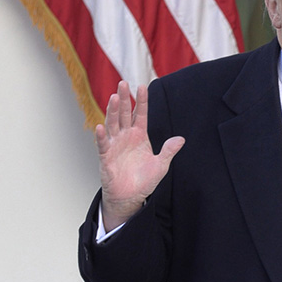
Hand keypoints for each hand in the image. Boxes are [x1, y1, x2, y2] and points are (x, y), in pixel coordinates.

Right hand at [95, 81, 183, 230]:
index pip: (141, 114)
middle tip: (123, 83)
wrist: (130, 197)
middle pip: (125, 114)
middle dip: (124, 99)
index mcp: (139, 135)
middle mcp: (126, 136)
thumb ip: (168, 151)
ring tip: (114, 98)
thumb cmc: (144, 181)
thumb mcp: (161, 165)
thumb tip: (181, 139)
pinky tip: (100, 127)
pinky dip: (101, 136)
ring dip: (113, 111)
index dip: (142, 101)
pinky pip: (103, 144)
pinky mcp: (106, 157)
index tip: (143, 86)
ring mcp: (115, 145)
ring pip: (113, 124)